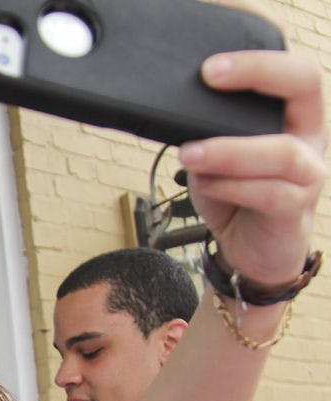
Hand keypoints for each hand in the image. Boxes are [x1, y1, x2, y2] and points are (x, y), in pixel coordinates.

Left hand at [181, 48, 326, 287]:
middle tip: (209, 78)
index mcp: (293, 119)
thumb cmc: (235, 198)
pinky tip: (207, 184)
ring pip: (282, 152)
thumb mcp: (214, 162)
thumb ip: (206, 140)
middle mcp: (309, 140)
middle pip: (305, 87)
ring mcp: (308, 175)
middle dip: (258, 74)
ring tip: (189, 153)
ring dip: (230, 150)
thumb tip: (177, 123)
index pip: (293, 74)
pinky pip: (270, 194)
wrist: (251, 250)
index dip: (257, 63)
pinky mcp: (296, 210)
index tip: (210, 67)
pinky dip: (232, 186)